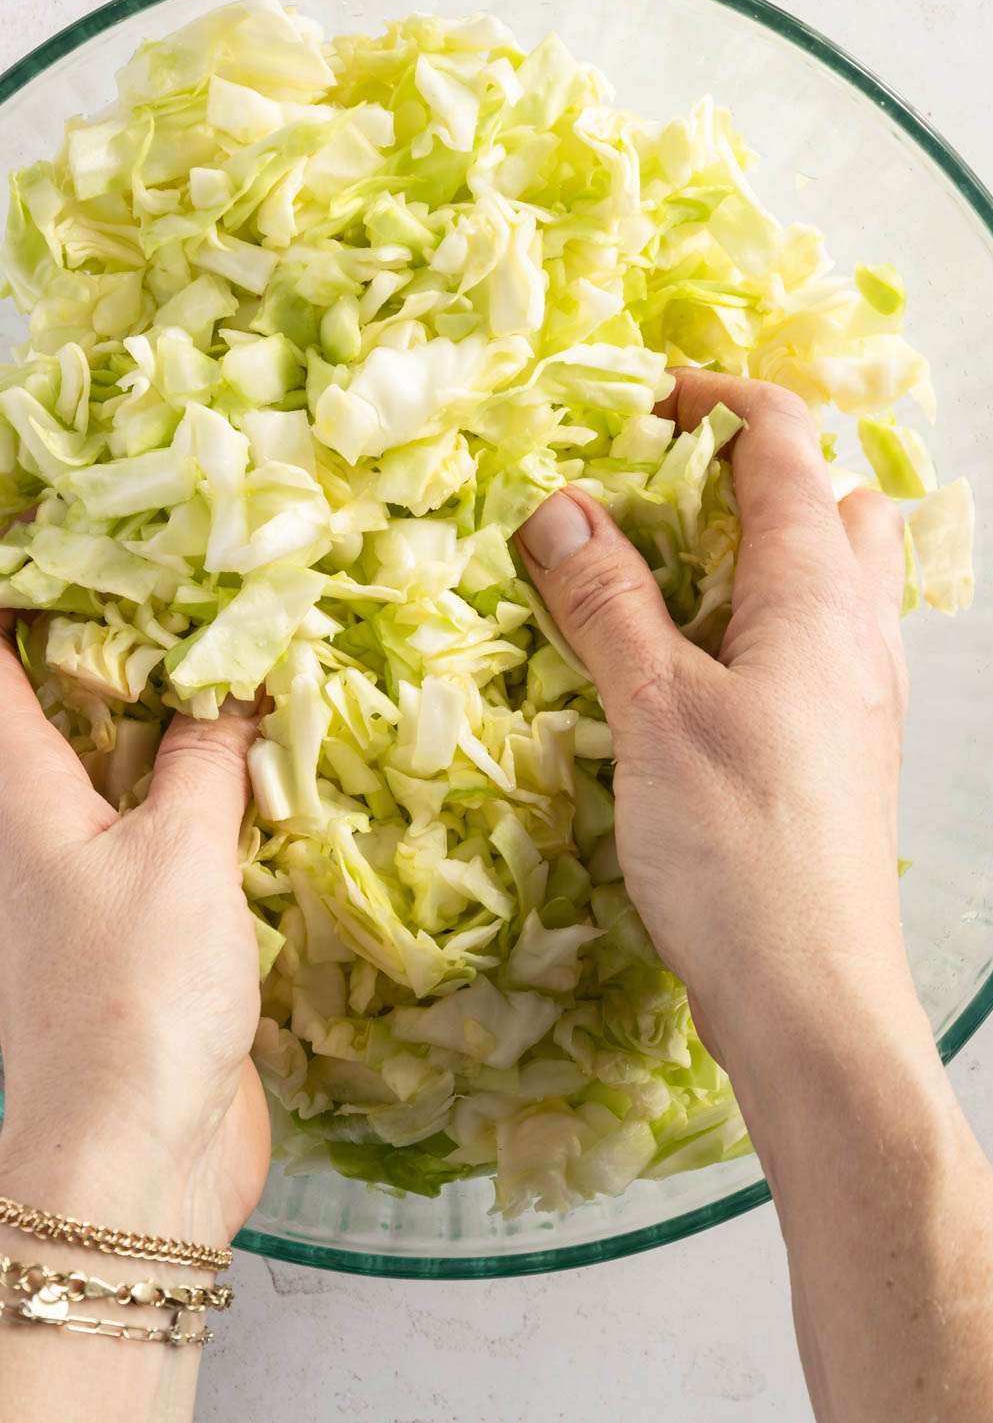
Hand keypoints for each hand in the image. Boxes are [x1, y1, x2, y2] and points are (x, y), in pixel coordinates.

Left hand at [0, 626, 267, 1246]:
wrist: (133, 1159)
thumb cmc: (135, 997)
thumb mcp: (181, 856)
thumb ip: (207, 760)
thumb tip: (235, 681)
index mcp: (22, 800)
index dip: (14, 599)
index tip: (45, 534)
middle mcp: (40, 834)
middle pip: (52, 712)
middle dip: (100, 643)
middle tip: (172, 577)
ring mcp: (87, 886)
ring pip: (117, 772)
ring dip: (163, 717)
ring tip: (233, 653)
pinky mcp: (140, 933)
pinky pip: (167, 833)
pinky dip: (205, 790)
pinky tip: (267, 769)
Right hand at [517, 367, 914, 1064]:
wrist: (815, 997)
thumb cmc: (739, 848)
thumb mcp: (654, 711)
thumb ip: (609, 602)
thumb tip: (559, 507)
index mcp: (818, 591)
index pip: (786, 441)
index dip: (717, 398)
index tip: (641, 405)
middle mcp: (858, 627)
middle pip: (834, 496)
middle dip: (756, 466)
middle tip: (662, 491)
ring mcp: (863, 690)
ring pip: (836, 572)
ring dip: (763, 546)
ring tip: (671, 574)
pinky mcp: (848, 746)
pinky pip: (822, 641)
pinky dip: (767, 618)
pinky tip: (701, 667)